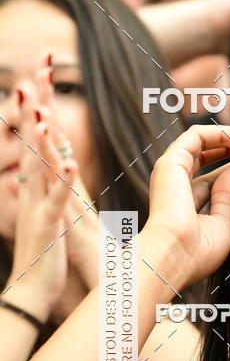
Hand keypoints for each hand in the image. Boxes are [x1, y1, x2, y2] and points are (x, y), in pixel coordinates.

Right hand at [33, 60, 99, 289]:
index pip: (38, 136)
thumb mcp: (45, 217)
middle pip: (34, 138)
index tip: (42, 72)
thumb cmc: (43, 258)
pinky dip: (62, 182)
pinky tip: (69, 163)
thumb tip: (29, 175)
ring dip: (40, 136)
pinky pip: (56, 202)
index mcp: (38, 185)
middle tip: (37, 67)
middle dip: (34, 102)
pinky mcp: (49, 228)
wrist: (32, 294)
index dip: (39, 103)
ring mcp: (39, 207)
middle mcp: (34, 190)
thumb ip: (41, 193)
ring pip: (40, 165)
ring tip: (40, 105)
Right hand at [140, 124, 229, 289]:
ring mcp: (171, 172)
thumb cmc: (199, 252)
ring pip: (201, 140)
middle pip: (205, 155)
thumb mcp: (224, 223)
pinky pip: (197, 135)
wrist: (175, 257)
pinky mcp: (170, 162)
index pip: (211, 178)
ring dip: (229, 136)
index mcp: (185, 203)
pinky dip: (221, 133)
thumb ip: (229, 195)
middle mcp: (175, 185)